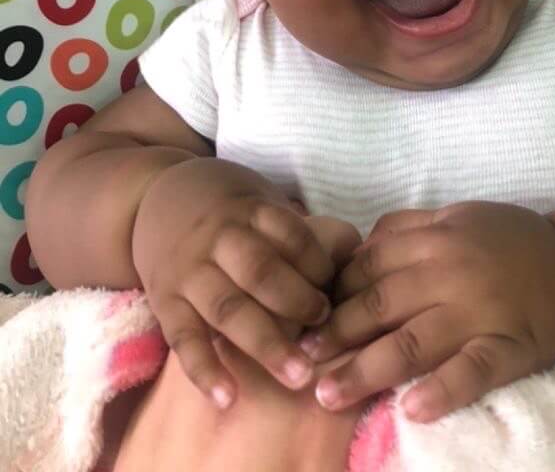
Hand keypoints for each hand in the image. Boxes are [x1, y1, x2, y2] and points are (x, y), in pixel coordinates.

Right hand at [132, 157, 359, 408]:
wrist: (153, 200)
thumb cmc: (228, 210)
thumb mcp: (260, 201)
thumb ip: (299, 231)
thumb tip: (356, 256)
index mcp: (248, 211)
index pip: (290, 234)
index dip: (317, 264)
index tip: (337, 291)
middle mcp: (217, 239)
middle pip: (260, 273)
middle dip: (297, 305)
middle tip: (325, 335)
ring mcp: (188, 272)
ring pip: (227, 309)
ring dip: (265, 344)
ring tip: (298, 377)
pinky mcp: (164, 302)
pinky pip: (183, 339)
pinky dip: (204, 370)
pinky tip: (227, 398)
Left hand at [301, 201, 554, 421]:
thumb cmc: (505, 240)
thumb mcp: (453, 217)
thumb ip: (404, 229)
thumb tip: (353, 249)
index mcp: (435, 239)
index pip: (368, 268)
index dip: (333, 295)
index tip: (304, 320)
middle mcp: (451, 274)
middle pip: (380, 307)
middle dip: (335, 336)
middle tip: (299, 362)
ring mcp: (479, 313)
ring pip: (412, 342)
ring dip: (366, 369)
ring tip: (329, 394)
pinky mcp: (508, 347)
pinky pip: (471, 372)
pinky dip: (442, 390)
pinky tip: (411, 408)